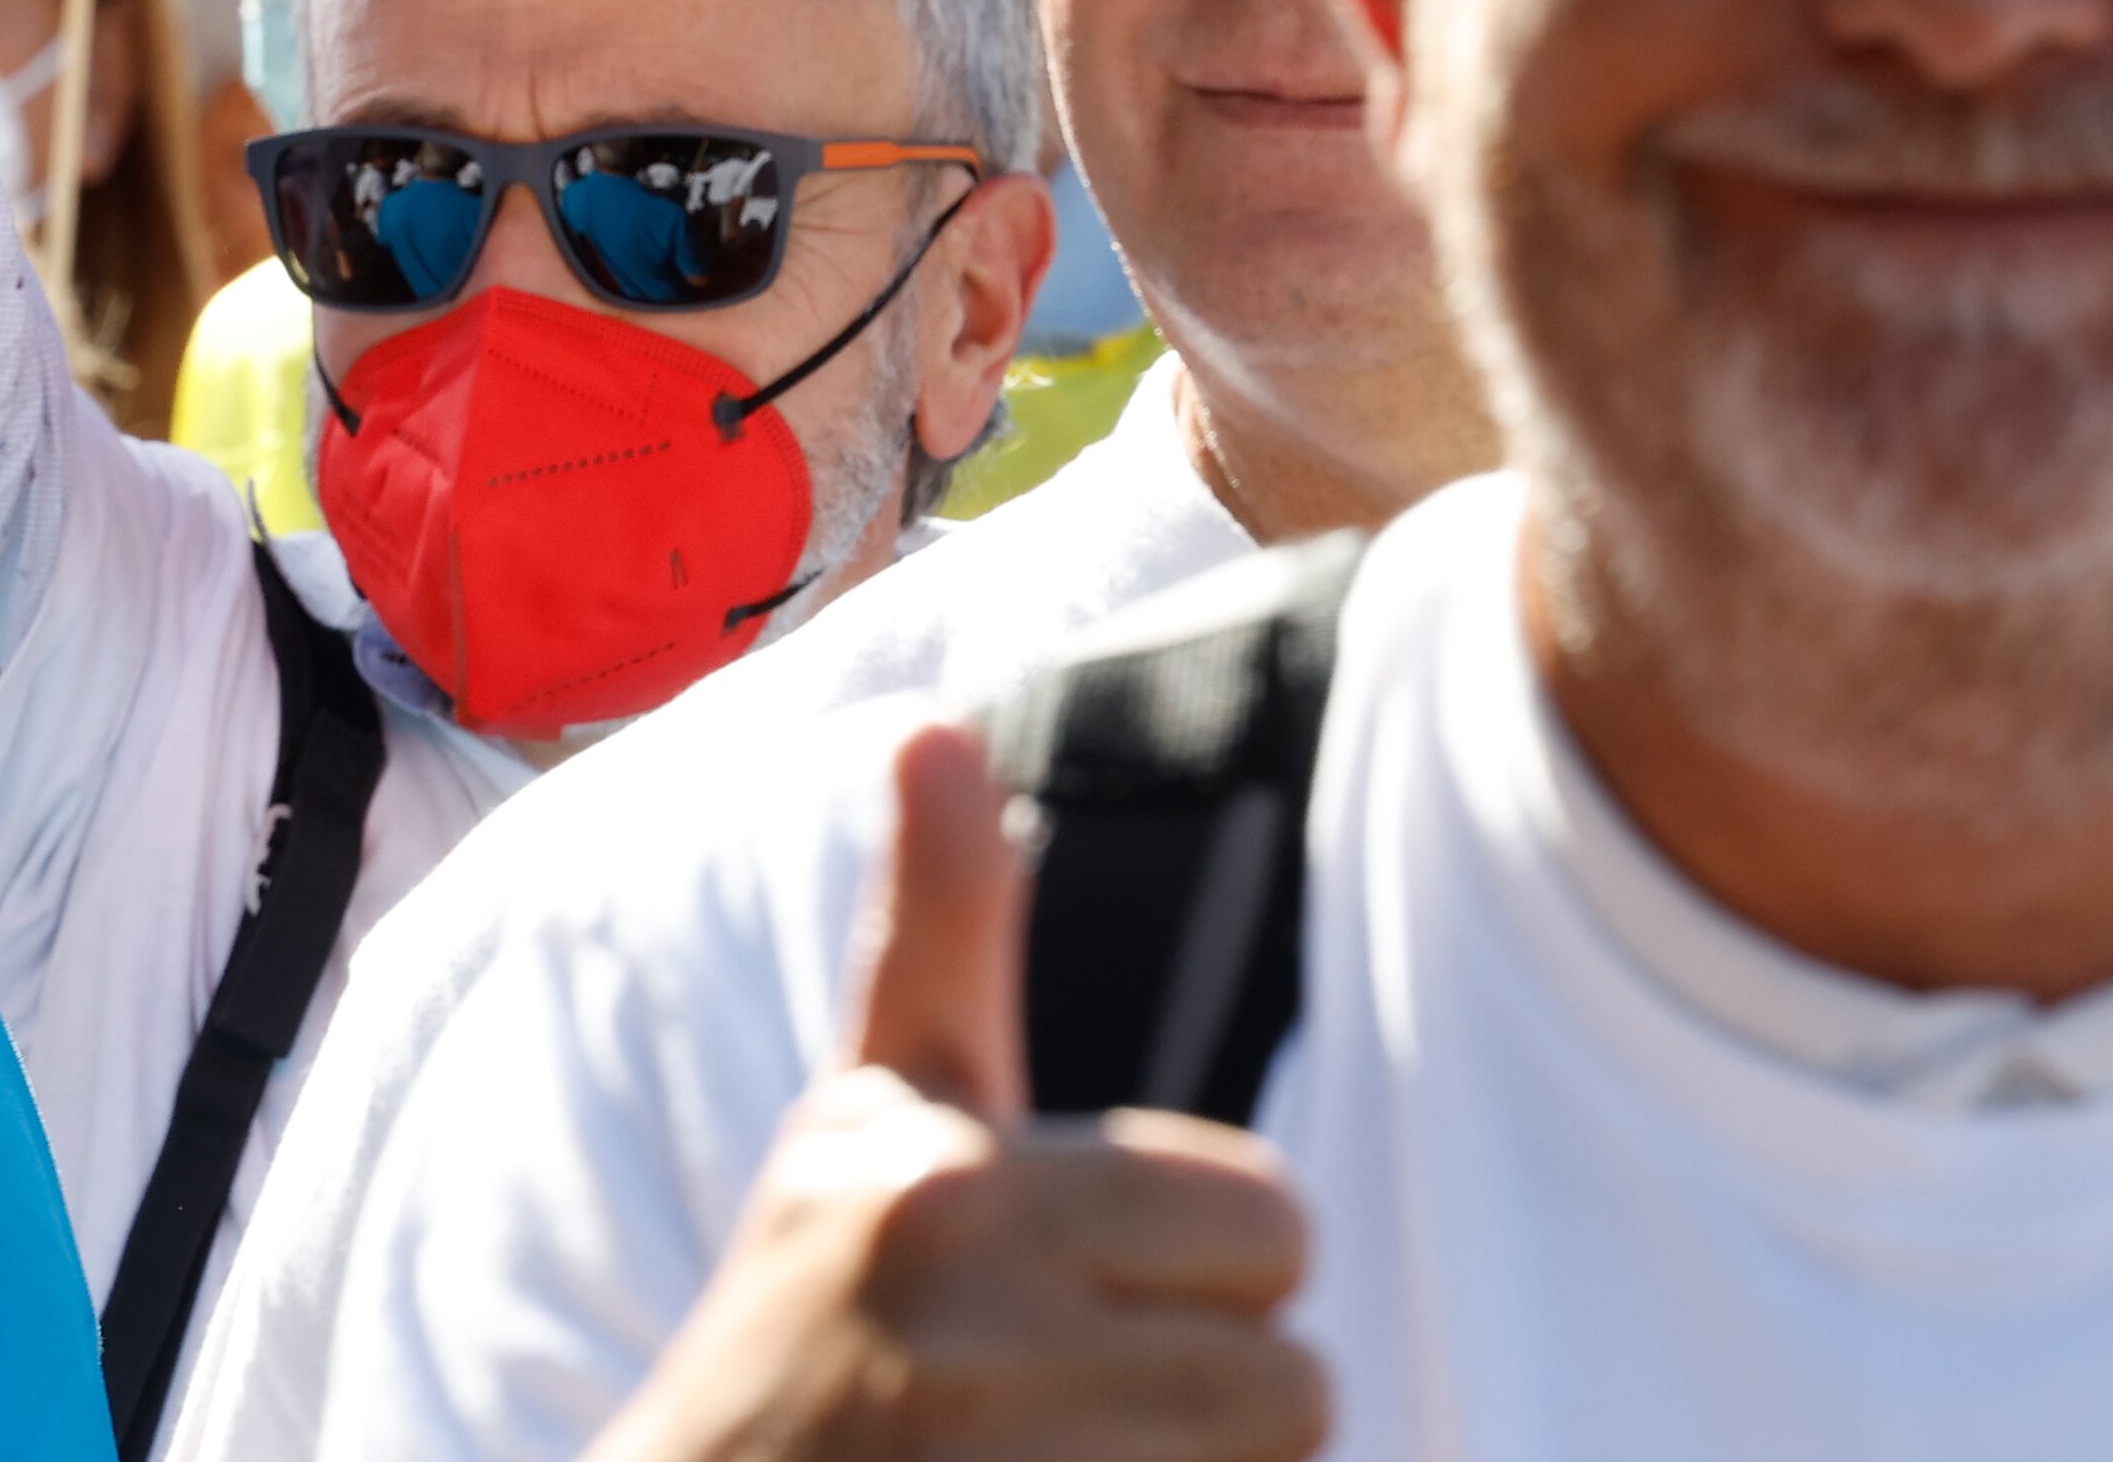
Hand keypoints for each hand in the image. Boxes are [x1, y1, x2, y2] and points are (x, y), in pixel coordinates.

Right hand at [589, 726, 1327, 1461]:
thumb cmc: (815, 1335)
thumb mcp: (869, 1129)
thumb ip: (937, 934)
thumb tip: (933, 723)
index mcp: (939, 1168)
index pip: (1268, 1220)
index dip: (1197, 1279)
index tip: (1057, 1303)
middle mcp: (949, 1293)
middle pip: (1296, 1373)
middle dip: (1214, 1402)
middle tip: (1066, 1417)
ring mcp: (981, 1442)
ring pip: (1279, 1458)